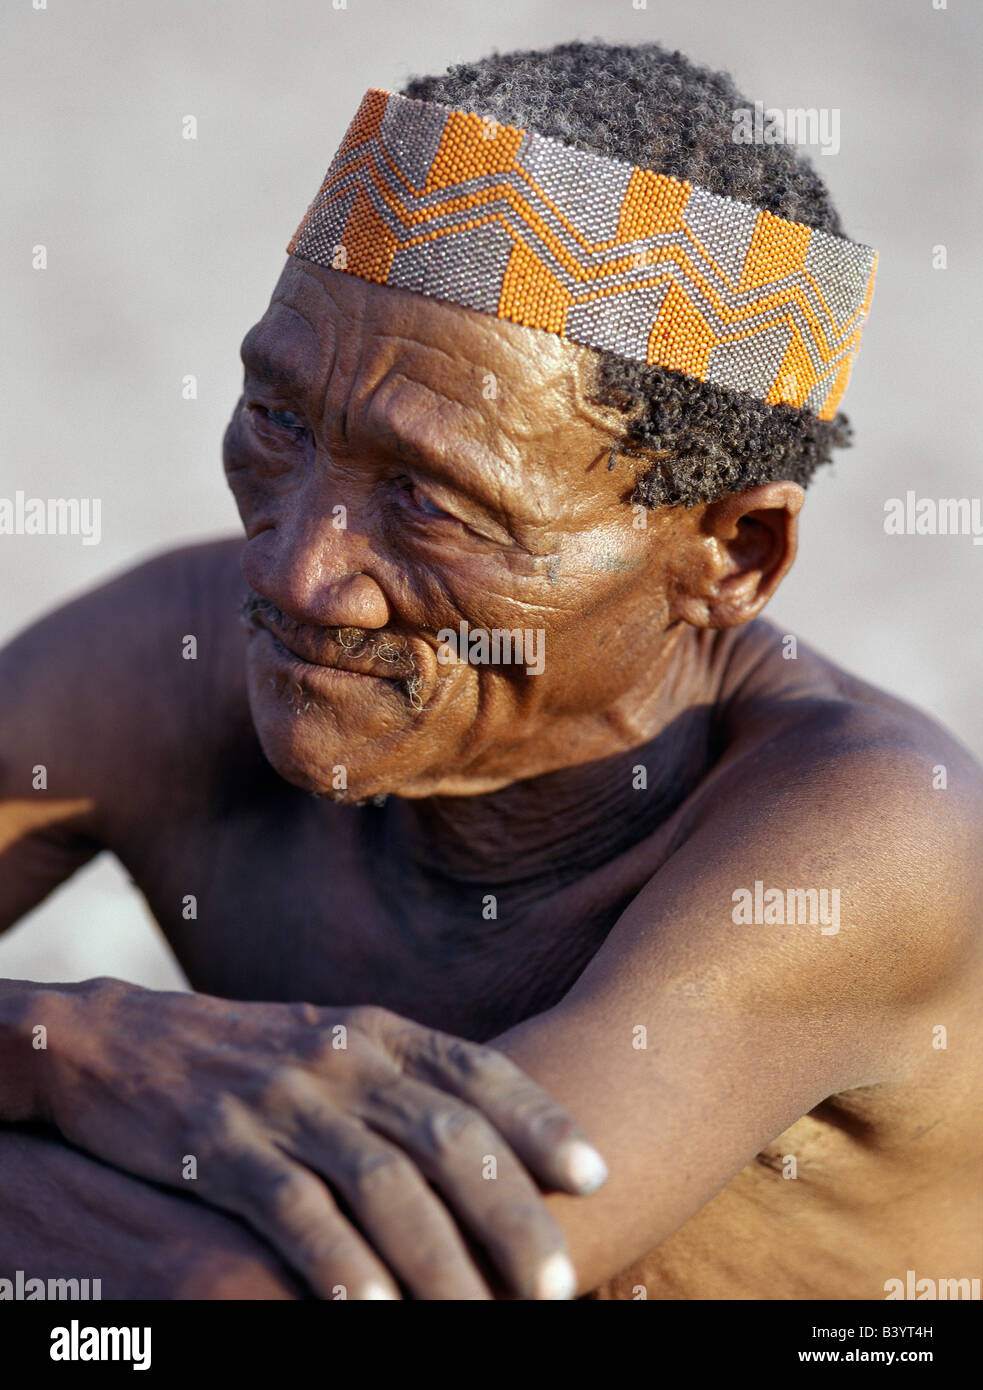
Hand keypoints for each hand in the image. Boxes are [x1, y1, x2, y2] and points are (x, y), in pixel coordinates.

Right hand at [37, 979, 607, 1298]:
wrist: (118, 1040)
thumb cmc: (247, 1056)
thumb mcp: (332, 1044)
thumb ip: (403, 1083)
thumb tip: (494, 1143)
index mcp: (376, 1033)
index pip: (477, 1072)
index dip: (542, 1122)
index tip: (596, 1174)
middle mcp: (340, 1060)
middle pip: (446, 1138)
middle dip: (510, 1215)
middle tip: (557, 1282)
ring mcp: (282, 1100)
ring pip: (381, 1184)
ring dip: (440, 1259)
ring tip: (481, 1319)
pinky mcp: (222, 1143)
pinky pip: (292, 1210)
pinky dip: (339, 1264)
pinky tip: (374, 1312)